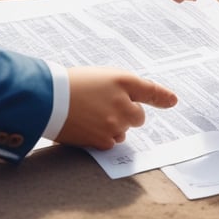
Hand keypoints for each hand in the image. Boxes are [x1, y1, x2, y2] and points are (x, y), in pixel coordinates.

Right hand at [56, 67, 177, 149]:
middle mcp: (123, 103)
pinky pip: (111, 142)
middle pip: (137, 116)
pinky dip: (102, 137)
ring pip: (123, 130)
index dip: (162, 97)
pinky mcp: (102, 140)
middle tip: (104, 105)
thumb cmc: (73, 84)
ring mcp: (114, 124)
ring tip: (90, 114)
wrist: (47, 100)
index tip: (171, 101)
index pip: (150, 90)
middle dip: (127, 113)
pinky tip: (86, 126)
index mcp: (123, 81)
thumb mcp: (103, 76)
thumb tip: (159, 102)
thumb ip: (131, 87)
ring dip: (113, 125)